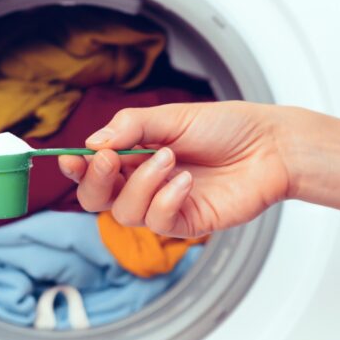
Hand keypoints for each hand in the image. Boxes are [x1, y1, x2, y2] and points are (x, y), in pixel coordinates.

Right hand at [58, 101, 294, 236]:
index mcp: (134, 155)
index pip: (92, 170)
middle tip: (110, 159)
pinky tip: (186, 182)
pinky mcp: (186, 223)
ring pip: (124, 212)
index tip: (69, 158)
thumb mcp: (172, 117)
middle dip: (96, 181)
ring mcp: (163, 206)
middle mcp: (143, 183)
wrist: (270, 146)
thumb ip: (130, 127)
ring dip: (141, 184)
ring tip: (171, 159)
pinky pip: (158, 223)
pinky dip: (166, 200)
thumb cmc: (226, 127)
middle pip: (96, 199)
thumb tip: (92, 144)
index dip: (76, 169)